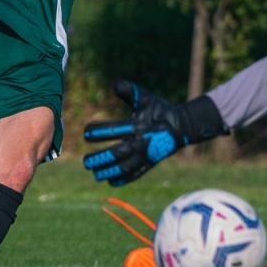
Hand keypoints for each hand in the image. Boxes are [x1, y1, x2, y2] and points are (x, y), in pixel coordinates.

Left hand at [81, 80, 225, 185]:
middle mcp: (141, 143)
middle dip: (100, 158)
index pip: (115, 129)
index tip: (86, 134)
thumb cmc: (160, 110)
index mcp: (139, 126)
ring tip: (95, 173)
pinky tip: (111, 181)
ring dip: (108, 171)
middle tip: (86, 161)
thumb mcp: (146, 98)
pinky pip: (135, 175)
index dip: (99, 132)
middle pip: (117, 153)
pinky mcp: (150, 164)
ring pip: (124, 168)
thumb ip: (129, 91)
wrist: (181, 126)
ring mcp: (146, 156)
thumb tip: (114, 84)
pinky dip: (123, 179)